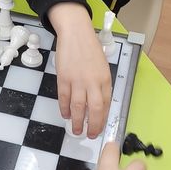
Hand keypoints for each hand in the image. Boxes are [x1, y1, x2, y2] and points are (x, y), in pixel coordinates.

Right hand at [49, 3, 111, 137]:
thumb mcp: (101, 66)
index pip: (106, 104)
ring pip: (78, 107)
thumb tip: (97, 102)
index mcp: (105, 79)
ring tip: (76, 130)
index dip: (103, 119)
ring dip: (77, 121)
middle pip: (95, 109)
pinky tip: (66, 115)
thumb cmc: (89, 49)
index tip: (100, 128)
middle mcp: (93, 82)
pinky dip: (64, 109)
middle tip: (90, 135)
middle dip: (93, 126)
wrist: (76, 34)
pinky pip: (64, 98)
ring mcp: (77, 80)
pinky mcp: (64, 78)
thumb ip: (100, 83)